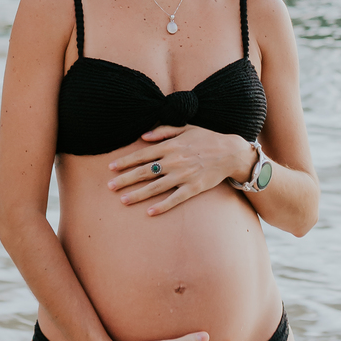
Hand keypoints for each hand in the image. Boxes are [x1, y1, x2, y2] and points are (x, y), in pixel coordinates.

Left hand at [107, 127, 249, 213]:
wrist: (230, 152)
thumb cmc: (207, 138)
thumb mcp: (186, 128)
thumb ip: (164, 131)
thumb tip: (144, 136)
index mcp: (170, 146)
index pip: (142, 155)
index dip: (125, 161)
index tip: (111, 167)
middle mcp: (174, 161)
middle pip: (144, 172)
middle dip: (125, 179)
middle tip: (109, 187)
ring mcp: (183, 176)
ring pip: (155, 187)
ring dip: (137, 194)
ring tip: (123, 200)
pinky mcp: (193, 188)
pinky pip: (174, 199)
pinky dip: (162, 206)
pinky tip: (149, 212)